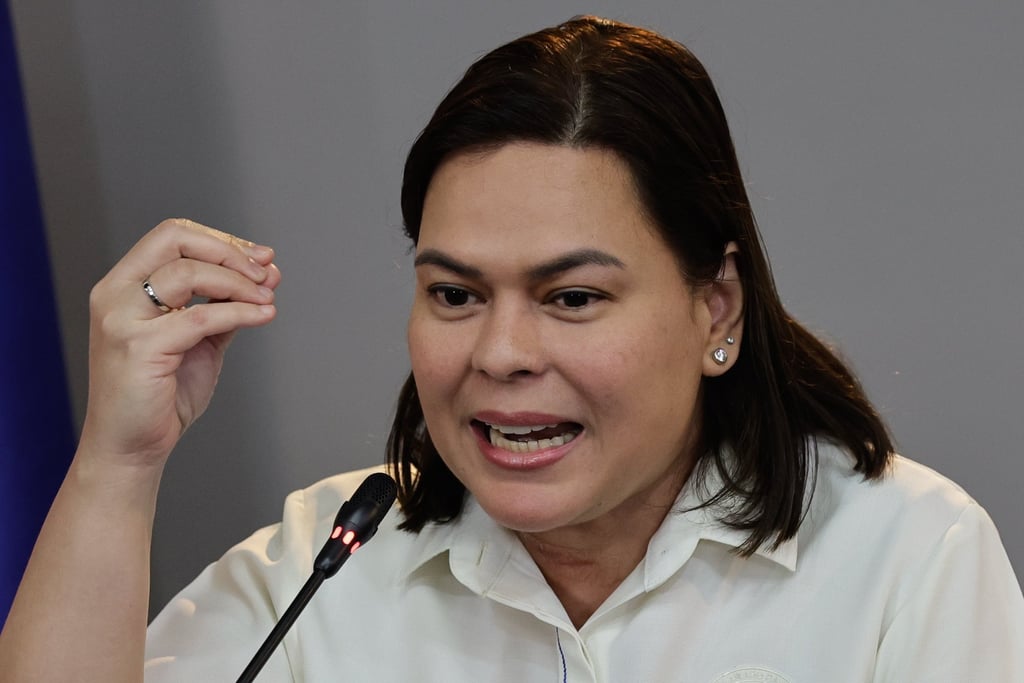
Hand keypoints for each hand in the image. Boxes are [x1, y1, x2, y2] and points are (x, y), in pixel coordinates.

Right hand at [78, 219, 280, 470]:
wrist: (132, 447)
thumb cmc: (161, 393)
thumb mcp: (200, 339)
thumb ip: (227, 304)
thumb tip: (268, 272)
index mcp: (124, 285)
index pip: (172, 235)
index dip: (221, 240)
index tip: (260, 257)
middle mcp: (116, 294)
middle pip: (175, 240)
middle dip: (228, 251)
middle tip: (264, 273)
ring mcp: (122, 319)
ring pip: (189, 273)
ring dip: (239, 282)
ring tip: (267, 297)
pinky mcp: (139, 347)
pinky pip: (202, 317)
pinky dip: (241, 312)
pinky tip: (263, 316)